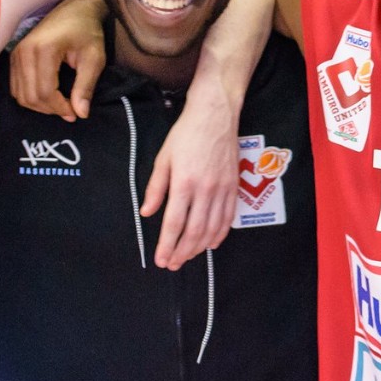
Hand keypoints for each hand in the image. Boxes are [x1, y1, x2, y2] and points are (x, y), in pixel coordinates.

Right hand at [9, 0, 107, 120]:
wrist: (75, 10)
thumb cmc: (87, 32)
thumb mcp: (94, 59)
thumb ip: (86, 86)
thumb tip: (81, 114)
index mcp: (44, 49)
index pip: (45, 92)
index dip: (60, 108)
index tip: (75, 113)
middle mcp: (24, 51)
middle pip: (30, 96)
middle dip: (51, 110)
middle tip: (70, 110)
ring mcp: (16, 53)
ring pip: (21, 95)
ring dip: (40, 106)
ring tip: (61, 103)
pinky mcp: (14, 56)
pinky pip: (16, 87)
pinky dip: (31, 97)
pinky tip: (49, 96)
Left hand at [143, 74, 240, 268]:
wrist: (216, 115)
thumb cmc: (186, 134)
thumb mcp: (163, 158)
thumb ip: (156, 187)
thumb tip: (147, 213)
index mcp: (184, 182)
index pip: (174, 222)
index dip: (167, 244)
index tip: (161, 259)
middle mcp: (205, 189)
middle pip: (194, 230)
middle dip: (182, 251)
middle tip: (172, 264)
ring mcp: (222, 189)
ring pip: (212, 228)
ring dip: (200, 247)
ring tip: (188, 257)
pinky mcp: (234, 186)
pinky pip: (228, 217)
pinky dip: (220, 234)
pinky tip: (211, 243)